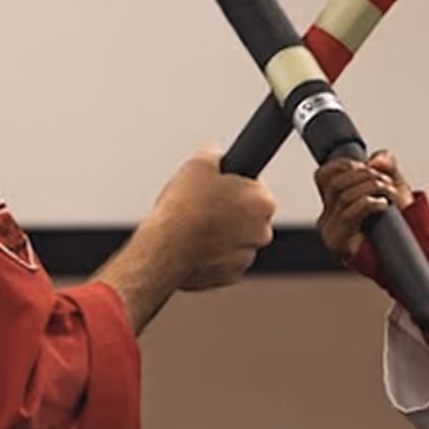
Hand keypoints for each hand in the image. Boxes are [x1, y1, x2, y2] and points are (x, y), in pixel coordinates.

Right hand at [139, 145, 277, 290]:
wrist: (165, 249)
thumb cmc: (183, 209)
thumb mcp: (198, 164)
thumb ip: (214, 155)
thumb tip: (215, 153)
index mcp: (263, 201)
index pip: (254, 187)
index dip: (233, 185)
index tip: (219, 188)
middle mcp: (263, 231)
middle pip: (247, 215)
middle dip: (230, 210)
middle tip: (203, 206)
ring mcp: (248, 255)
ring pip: (236, 239)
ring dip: (221, 234)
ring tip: (194, 227)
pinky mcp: (232, 274)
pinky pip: (224, 259)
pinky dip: (212, 254)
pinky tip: (193, 245)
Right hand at [314, 150, 414, 263]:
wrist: (412, 252)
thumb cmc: (400, 223)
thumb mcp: (395, 185)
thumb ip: (386, 165)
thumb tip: (376, 160)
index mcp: (335, 203)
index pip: (323, 176)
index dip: (343, 165)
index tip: (366, 167)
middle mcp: (328, 217)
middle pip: (336, 183)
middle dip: (365, 176)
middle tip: (386, 182)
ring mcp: (331, 231)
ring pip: (344, 196)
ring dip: (371, 189)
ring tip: (389, 194)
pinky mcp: (339, 243)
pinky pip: (348, 214)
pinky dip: (368, 204)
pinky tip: (382, 206)